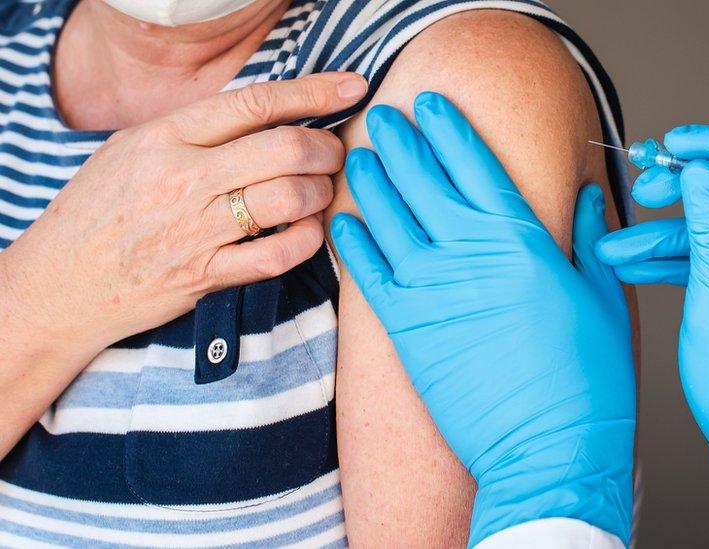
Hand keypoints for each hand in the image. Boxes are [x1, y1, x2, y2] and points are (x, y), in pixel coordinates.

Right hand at [1, 72, 366, 357]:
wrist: (61, 282)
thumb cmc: (101, 209)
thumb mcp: (135, 148)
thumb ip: (197, 129)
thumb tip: (269, 112)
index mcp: (166, 137)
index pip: (255, 103)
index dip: (314, 92)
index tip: (352, 88)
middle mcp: (183, 179)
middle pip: (286, 148)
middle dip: (327, 148)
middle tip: (334, 154)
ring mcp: (196, 230)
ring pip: (289, 198)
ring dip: (321, 192)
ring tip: (320, 191)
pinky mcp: (206, 276)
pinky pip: (278, 255)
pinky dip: (307, 239)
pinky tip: (308, 230)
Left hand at [331, 92, 634, 546]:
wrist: (550, 451)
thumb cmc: (589, 382)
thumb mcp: (605, 300)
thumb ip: (590, 241)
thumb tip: (587, 194)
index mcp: (524, 242)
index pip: (477, 166)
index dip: (450, 130)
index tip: (431, 103)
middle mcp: (472, 255)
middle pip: (425, 182)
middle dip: (401, 143)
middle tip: (382, 118)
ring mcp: (434, 291)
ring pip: (389, 220)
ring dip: (370, 183)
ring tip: (356, 156)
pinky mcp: (408, 331)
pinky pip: (369, 275)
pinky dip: (353, 244)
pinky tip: (341, 220)